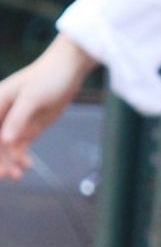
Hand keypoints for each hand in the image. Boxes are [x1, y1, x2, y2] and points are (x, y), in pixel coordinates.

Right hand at [0, 36, 95, 178]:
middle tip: (6, 175)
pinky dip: (20, 157)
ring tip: (18, 175)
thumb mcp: (32, 97)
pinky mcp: (28, 127)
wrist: (68, 70)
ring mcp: (15, 121)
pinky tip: (27, 165)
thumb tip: (4, 140)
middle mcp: (2, 113)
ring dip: (9, 161)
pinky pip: (19, 146)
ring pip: (6, 147)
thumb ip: (17, 118)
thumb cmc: (48, 77)